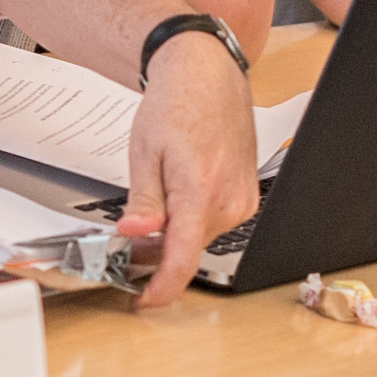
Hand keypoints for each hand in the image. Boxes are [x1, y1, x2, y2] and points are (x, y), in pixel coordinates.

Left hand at [117, 34, 257, 307]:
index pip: (183, 260)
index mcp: (199, 191)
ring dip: (174, 235)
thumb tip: (135, 234)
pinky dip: (192, 221)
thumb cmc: (176, 104)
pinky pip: (214, 223)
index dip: (161, 289)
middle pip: (189, 251)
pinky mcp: (247, 197)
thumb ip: (143, 201)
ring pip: (200, 238)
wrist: (208, 74)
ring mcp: (242, 201)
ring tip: (154, 203)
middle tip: (130, 237)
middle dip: (158, 255)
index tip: (143, 301)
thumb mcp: (144, 152)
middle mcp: (229, 201)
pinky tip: (178, 195)